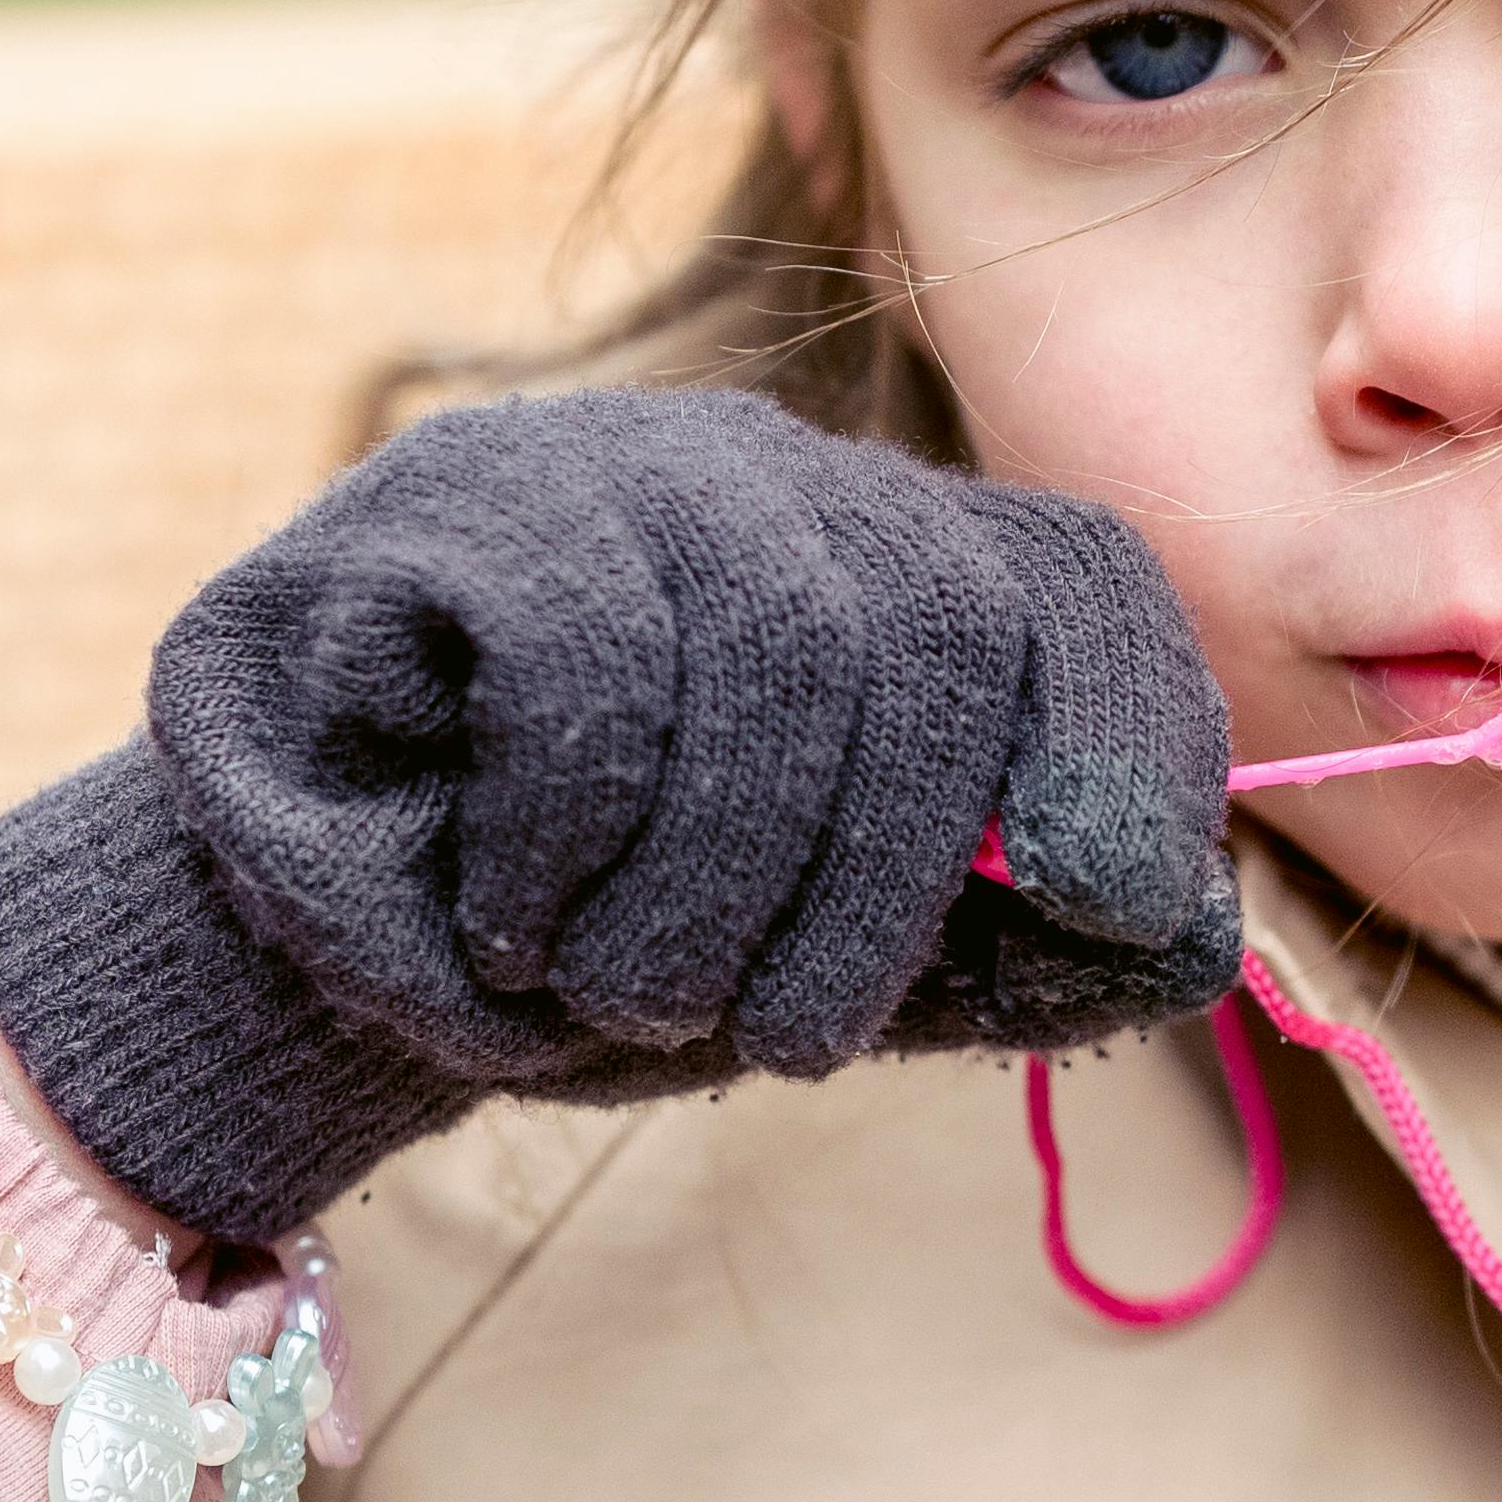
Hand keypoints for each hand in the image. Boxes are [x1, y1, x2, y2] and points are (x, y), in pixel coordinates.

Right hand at [0, 392, 1240, 1245]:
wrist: (300, 941)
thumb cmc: (588, 941)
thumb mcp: (822, 966)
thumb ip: (1007, 950)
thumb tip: (1201, 937)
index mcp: (890, 566)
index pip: (1081, 580)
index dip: (1134, 730)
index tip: (1122, 896)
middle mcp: (773, 478)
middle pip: (947, 631)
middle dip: (887, 883)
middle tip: (781, 1038)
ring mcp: (615, 464)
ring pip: (777, 653)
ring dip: (709, 893)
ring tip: (620, 992)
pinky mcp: (457, 504)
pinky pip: (595, 665)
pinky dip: (573, 842)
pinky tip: (513, 917)